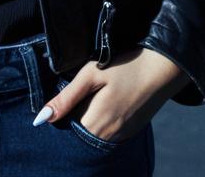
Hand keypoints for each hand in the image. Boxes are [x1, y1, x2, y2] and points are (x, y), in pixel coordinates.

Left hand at [35, 47, 190, 142]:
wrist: (163, 69)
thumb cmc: (125, 67)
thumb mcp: (91, 76)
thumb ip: (66, 99)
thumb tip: (41, 119)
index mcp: (96, 124)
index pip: (67, 128)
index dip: (63, 112)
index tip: (70, 94)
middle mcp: (109, 137)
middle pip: (81, 133)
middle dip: (76, 116)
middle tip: (85, 91)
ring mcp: (122, 136)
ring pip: (95, 133)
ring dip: (90, 117)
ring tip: (98, 93)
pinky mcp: (131, 132)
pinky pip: (109, 132)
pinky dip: (103, 120)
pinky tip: (109, 100)